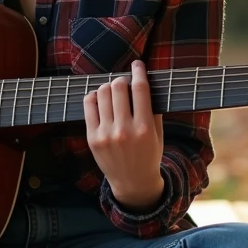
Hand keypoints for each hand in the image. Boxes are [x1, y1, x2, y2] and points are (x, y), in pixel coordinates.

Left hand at [83, 59, 165, 210]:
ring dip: (108, 86)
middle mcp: (124, 130)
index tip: (137, 64)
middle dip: (122, 79)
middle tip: (124, 82)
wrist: (132, 183)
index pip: (140, 89)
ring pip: (102, 93)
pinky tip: (100, 98)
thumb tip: (145, 82)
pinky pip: (88, 105)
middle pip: (118, 87)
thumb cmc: (148, 155)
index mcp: (144, 128)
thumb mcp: (158, 134)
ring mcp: (106, 134)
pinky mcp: (92, 138)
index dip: (138, 71)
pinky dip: (94, 96)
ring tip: (113, 91)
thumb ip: (153, 109)